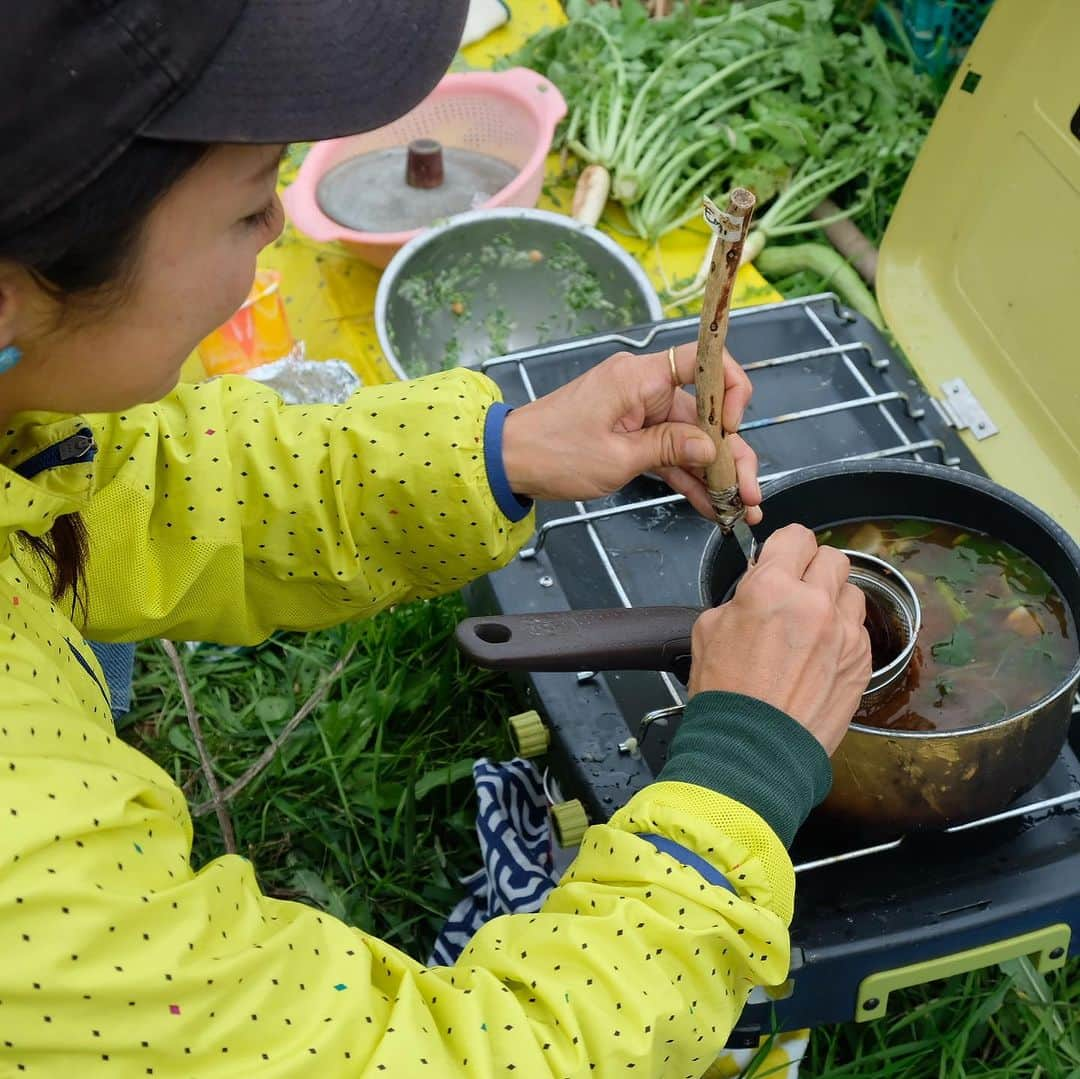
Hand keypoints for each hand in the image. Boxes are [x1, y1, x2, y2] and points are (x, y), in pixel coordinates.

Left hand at [500, 343, 761, 522]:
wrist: (509, 462)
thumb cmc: (553, 452)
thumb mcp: (617, 457)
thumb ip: (669, 449)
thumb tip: (712, 447)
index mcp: (640, 378)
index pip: (703, 360)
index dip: (729, 389)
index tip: (733, 427)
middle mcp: (645, 389)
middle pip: (705, 415)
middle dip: (732, 454)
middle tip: (748, 492)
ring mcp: (640, 413)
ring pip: (692, 440)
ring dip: (716, 473)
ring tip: (740, 507)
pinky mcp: (632, 436)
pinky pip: (671, 453)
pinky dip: (689, 477)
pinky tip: (712, 504)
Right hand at [688, 525, 871, 753]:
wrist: (753, 749)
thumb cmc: (726, 695)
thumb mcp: (708, 628)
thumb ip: (741, 596)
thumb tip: (757, 586)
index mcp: (771, 588)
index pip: (796, 537)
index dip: (787, 547)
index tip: (783, 558)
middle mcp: (814, 603)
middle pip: (833, 558)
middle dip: (813, 569)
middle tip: (797, 590)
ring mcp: (843, 634)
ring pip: (852, 592)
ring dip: (833, 600)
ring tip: (811, 625)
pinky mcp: (860, 662)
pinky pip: (858, 631)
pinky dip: (842, 635)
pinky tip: (819, 656)